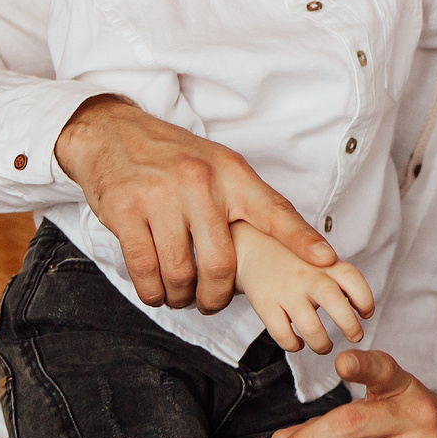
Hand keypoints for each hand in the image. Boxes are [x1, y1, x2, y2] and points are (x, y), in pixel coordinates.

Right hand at [55, 95, 334, 311]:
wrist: (111, 134)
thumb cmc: (171, 159)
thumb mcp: (217, 165)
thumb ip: (247, 201)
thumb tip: (290, 243)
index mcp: (229, 173)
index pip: (273, 210)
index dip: (300, 238)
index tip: (326, 260)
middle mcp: (198, 183)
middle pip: (220, 263)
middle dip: (217, 296)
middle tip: (212, 303)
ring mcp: (160, 197)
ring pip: (180, 273)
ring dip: (181, 297)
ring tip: (181, 297)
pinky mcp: (126, 212)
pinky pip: (145, 270)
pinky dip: (152, 292)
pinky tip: (156, 291)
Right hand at [236, 225, 373, 354]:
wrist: (251, 248)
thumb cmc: (295, 260)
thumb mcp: (320, 260)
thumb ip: (341, 279)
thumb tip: (363, 309)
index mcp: (324, 262)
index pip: (351, 277)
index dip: (364, 298)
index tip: (366, 313)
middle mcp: (306, 275)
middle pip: (332, 299)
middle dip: (349, 324)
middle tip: (355, 336)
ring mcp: (285, 290)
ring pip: (309, 325)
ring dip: (321, 343)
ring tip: (325, 347)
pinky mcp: (265, 304)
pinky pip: (282, 333)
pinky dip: (293, 345)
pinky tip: (298, 343)